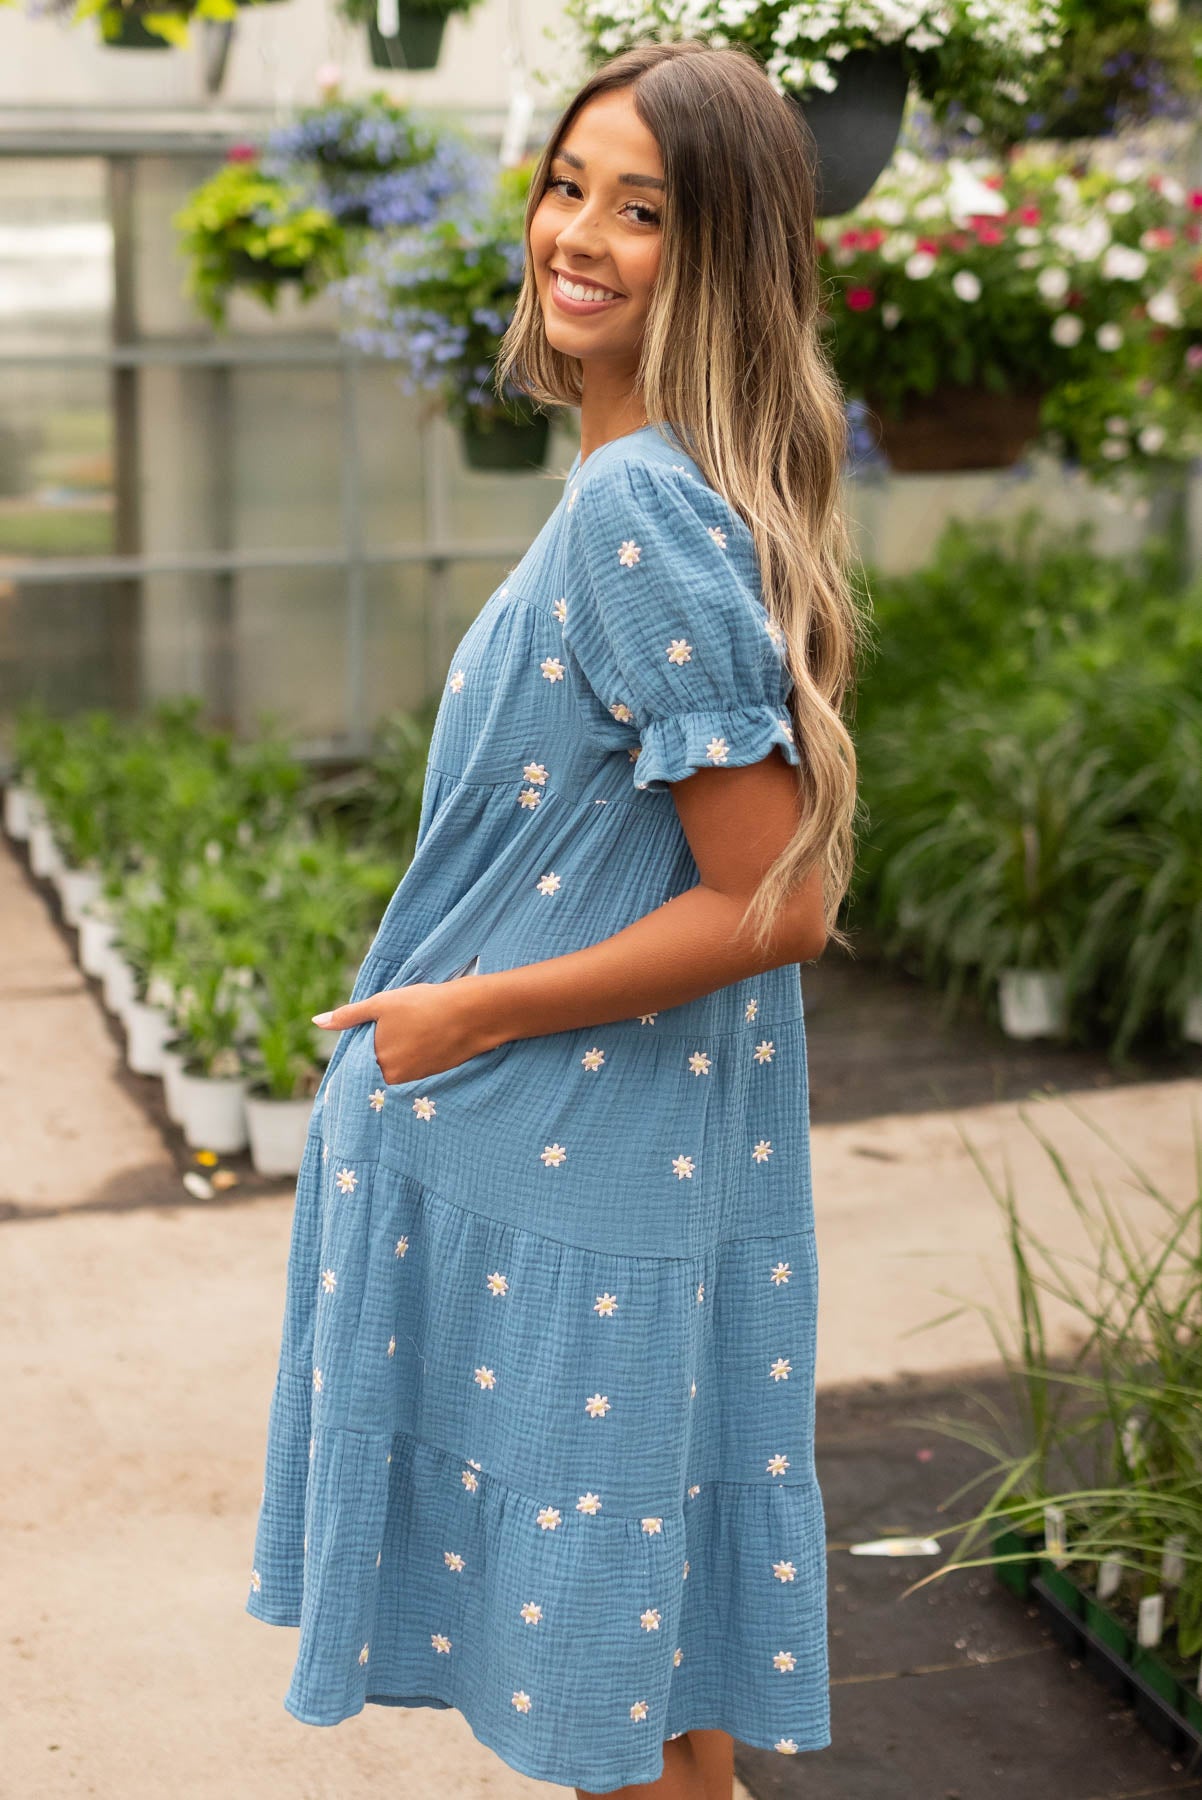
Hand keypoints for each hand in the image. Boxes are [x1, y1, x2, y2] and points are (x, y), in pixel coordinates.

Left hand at [312, 979, 498, 1086]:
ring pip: (400, 1064)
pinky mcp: (435, 1076)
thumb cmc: (423, 1005)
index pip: (360, 1058)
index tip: (379, 1026)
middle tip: (404, 1022)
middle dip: (386, 1045)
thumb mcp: (381, 1004)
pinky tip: (430, 1035)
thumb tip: (316, 1022)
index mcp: (377, 1062)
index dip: (367, 1041)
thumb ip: (348, 1016)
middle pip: (380, 1062)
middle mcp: (394, 1078)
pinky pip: (418, 1066)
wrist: (471, 1013)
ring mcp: (417, 1080)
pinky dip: (420, 1053)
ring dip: (404, 1049)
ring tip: (419, 1026)